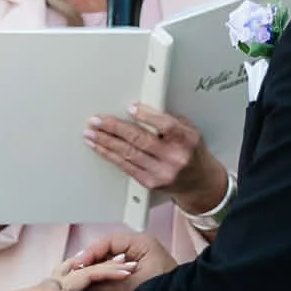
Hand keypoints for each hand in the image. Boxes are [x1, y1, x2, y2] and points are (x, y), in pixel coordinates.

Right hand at [62, 233, 174, 290]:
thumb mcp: (134, 287)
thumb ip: (108, 285)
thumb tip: (86, 286)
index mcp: (141, 243)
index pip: (108, 242)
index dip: (90, 253)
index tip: (78, 266)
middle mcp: (138, 250)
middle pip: (106, 254)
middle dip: (92, 269)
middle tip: (77, 279)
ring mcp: (137, 263)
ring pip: (108, 267)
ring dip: (97, 280)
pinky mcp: (136, 277)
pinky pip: (115, 278)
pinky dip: (106, 287)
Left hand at [85, 104, 227, 213]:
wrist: (199, 182)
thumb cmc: (191, 152)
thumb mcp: (190, 130)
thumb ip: (169, 120)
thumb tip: (141, 109)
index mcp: (186, 140)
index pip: (166, 125)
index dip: (146, 116)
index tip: (130, 107)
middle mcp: (174, 157)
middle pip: (140, 140)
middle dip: (114, 128)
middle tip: (97, 120)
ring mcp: (161, 172)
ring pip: (129, 154)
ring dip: (106, 142)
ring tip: (92, 132)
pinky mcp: (150, 182)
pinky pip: (126, 166)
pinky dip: (110, 155)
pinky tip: (100, 147)